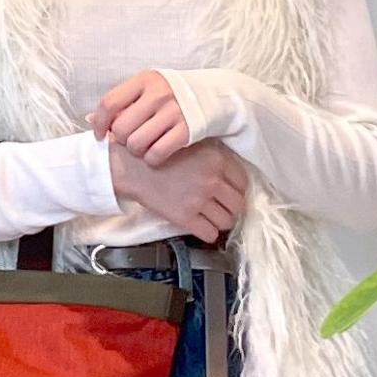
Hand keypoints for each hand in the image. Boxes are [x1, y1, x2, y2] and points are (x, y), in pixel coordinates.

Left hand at [88, 69, 188, 162]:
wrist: (211, 95)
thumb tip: (89, 119)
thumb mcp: (146, 88)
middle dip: (120, 139)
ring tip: (143, 145)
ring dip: (136, 150)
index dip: (99, 123)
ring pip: (136, 144)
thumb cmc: (170, 94)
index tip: (100, 135)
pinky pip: (156, 154)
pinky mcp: (186, 131)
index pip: (109, 103)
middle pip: (121, 129)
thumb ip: (121, 102)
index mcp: (144, 80)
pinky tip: (155, 153)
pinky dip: (152, 159)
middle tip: (129, 139)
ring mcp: (174, 112)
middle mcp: (159, 94)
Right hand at [108, 137, 247, 244]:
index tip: (231, 193)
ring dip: (221, 222)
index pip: (243, 182)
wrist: (132, 166)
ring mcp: (199, 200)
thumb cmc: (158, 152)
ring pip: (227, 221)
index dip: (238, 190)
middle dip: (232, 208)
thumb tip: (228, 170)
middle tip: (223, 208)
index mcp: (217, 159)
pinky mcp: (185, 217)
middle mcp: (212, 180)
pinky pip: (210, 234)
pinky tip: (201, 227)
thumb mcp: (191, 142)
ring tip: (212, 218)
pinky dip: (208, 233)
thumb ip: (213, 154)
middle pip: (238, 204)